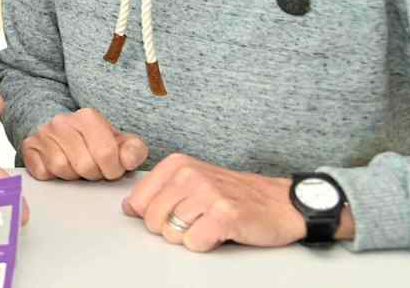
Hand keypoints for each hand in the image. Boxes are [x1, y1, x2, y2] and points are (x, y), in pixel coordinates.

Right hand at [22, 108, 147, 180]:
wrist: (62, 131)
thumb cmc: (94, 141)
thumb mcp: (120, 142)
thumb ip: (133, 150)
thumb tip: (127, 160)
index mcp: (88, 117)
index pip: (106, 153)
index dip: (112, 169)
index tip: (111, 169)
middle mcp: (62, 121)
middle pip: (84, 165)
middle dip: (92, 174)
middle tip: (92, 169)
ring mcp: (43, 134)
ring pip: (62, 168)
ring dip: (72, 175)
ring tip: (76, 167)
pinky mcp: (29, 147)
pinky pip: (42, 172)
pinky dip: (52, 175)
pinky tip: (59, 167)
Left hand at [122, 154, 311, 251]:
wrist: (281, 202)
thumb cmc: (236, 194)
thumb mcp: (193, 181)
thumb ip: (159, 191)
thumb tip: (128, 207)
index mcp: (177, 164)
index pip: (137, 201)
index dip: (152, 215)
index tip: (172, 212)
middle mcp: (189, 175)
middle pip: (152, 220)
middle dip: (170, 229)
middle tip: (196, 221)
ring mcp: (207, 194)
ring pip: (172, 233)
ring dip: (191, 236)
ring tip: (210, 224)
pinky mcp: (224, 216)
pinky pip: (193, 243)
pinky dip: (205, 244)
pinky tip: (220, 232)